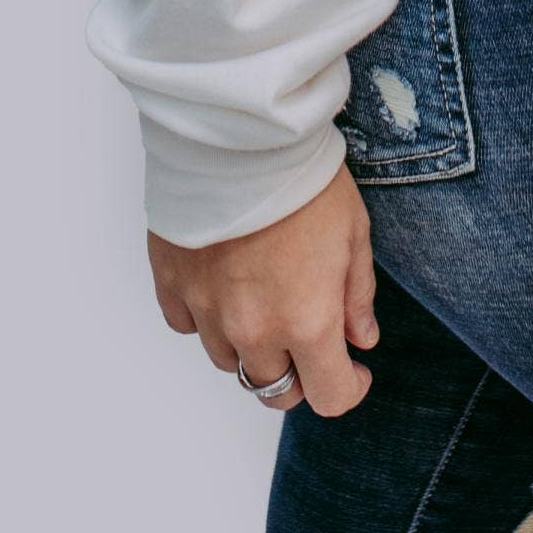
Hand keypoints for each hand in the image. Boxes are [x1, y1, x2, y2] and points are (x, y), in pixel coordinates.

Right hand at [148, 158, 379, 416]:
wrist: (240, 134)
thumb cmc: (303, 178)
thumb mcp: (354, 233)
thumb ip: (357, 295)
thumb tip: (361, 338)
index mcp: (308, 322)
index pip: (329, 397)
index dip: (347, 387)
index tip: (353, 368)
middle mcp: (254, 329)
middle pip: (274, 390)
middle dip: (299, 375)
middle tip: (308, 340)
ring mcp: (207, 310)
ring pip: (229, 362)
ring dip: (251, 348)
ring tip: (264, 303)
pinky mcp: (171, 283)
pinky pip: (186, 326)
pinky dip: (205, 319)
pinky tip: (223, 288)